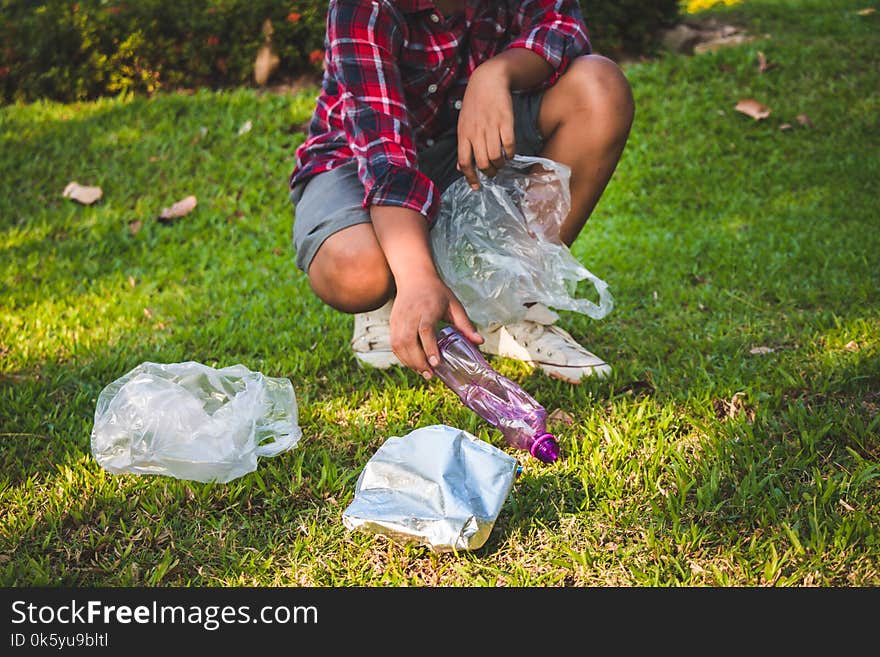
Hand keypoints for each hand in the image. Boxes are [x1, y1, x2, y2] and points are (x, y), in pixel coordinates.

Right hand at [389, 274, 481, 378]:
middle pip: (408, 341)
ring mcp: (399, 319)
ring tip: (423, 372)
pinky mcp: (392, 323)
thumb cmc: (437, 292)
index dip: (429, 348)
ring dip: (409, 361)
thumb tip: (480, 342)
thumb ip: (465, 325)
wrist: (414, 277)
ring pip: (399, 344)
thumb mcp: (454, 305)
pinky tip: (413, 363)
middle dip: (418, 361)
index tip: (436, 363)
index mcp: (427, 308)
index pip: (425, 330)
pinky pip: (394, 344)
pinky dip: (402, 357)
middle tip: (430, 374)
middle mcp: (410, 314)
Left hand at [457, 61, 515, 189]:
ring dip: (500, 164)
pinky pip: (509, 145)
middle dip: (488, 172)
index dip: (470, 177)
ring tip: (501, 162)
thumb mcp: (463, 125)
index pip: (464, 162)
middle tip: (492, 172)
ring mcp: (491, 127)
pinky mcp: (505, 121)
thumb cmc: (475, 105)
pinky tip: (509, 153)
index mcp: (464, 134)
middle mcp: (476, 132)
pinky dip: (510, 154)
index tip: (476, 187)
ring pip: (495, 156)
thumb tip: (461, 168)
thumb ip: (464, 147)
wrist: (488, 81)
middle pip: (482, 163)